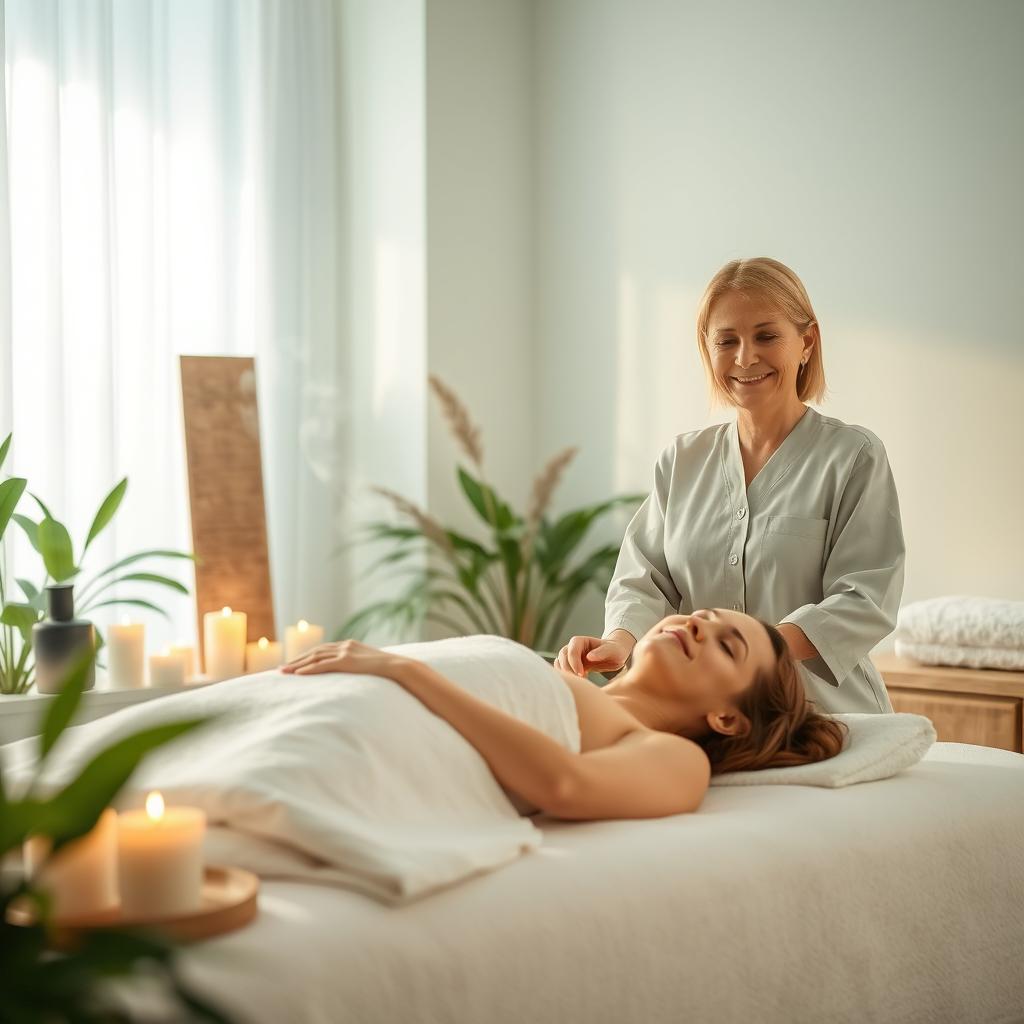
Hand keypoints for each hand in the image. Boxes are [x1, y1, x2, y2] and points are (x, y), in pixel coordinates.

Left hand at [281, 639, 411, 680]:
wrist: (398, 667)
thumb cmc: (388, 670)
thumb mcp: (370, 665)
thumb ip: (359, 665)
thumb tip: (355, 675)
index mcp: (350, 645)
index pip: (323, 650)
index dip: (307, 657)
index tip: (295, 664)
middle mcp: (345, 645)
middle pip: (315, 652)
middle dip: (297, 660)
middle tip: (282, 668)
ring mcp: (346, 652)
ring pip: (315, 657)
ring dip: (298, 665)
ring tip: (284, 672)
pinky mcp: (347, 661)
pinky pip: (323, 665)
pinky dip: (309, 669)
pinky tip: (298, 674)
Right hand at [555, 635, 629, 676]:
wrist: (615, 654)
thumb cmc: (614, 650)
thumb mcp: (612, 650)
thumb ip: (601, 652)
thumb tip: (589, 657)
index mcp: (581, 641)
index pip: (571, 650)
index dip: (574, 662)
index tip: (581, 674)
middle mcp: (573, 647)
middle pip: (563, 656)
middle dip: (568, 669)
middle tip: (579, 680)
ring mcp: (572, 656)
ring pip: (560, 663)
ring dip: (566, 673)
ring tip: (580, 681)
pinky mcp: (573, 665)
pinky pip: (563, 669)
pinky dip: (568, 676)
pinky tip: (581, 680)